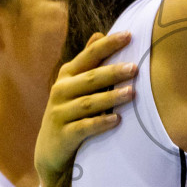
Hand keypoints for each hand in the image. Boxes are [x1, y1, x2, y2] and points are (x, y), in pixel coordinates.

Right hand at [35, 32, 137, 186]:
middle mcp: (60, 91)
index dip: (108, 45)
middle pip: (90, 78)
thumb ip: (88, 63)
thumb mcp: (75, 86)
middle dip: (113, 72)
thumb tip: (99, 33)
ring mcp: (59, 113)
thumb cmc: (71, 114)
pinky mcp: (62, 136)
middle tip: (135, 68)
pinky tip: (117, 120)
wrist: (51, 153)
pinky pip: (83, 128)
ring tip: (132, 94)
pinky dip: (100, 123)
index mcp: (67, 76)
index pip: (89, 56)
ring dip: (111, 98)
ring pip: (88, 103)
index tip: (129, 35)